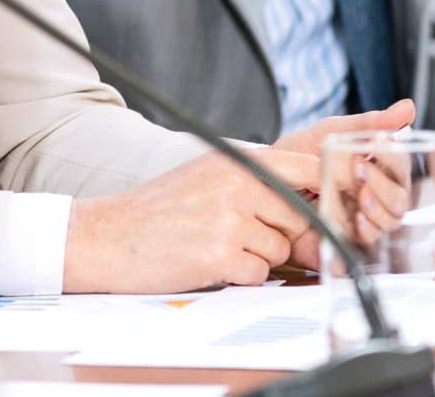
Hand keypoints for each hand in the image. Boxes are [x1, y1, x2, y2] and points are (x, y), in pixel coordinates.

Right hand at [63, 146, 322, 293]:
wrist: (106, 234)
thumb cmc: (160, 209)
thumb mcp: (210, 176)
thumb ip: (262, 183)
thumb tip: (321, 208)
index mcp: (240, 158)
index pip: (313, 168)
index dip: (328, 192)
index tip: (323, 207)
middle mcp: (240, 182)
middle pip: (301, 218)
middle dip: (278, 233)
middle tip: (233, 230)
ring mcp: (231, 217)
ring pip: (281, 250)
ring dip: (255, 255)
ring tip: (212, 242)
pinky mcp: (221, 254)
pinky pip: (258, 275)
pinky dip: (237, 276)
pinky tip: (204, 260)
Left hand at [279, 100, 416, 257]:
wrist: (262, 176)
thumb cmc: (296, 153)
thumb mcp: (330, 131)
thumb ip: (367, 123)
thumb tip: (407, 108)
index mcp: (375, 170)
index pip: (401, 170)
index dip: (395, 160)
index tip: (379, 147)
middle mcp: (372, 197)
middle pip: (399, 199)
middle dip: (384, 186)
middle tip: (360, 171)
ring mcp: (360, 219)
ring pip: (389, 222)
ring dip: (377, 208)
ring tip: (358, 194)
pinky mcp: (346, 239)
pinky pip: (368, 243)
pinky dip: (365, 230)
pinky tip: (355, 218)